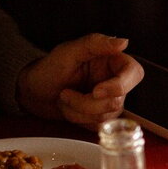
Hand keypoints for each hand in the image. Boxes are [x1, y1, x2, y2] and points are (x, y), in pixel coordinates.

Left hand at [17, 33, 143, 128]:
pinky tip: (68, 109)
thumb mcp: (68, 51)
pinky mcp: (101, 116)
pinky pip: (98, 126)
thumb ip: (95, 43)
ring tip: (64, 98)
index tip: (96, 91)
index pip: (134, 73)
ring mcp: (110, 100)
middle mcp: (114, 80)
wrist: (34, 93)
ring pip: (106, 116)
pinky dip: (78, 120)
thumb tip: (123, 42)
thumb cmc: (48, 69)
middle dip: (86, 103)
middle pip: (117, 100)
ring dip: (78, 111)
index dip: (119, 86)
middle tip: (66, 93)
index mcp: (111, 60)